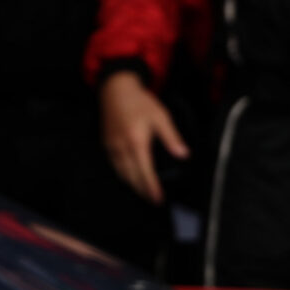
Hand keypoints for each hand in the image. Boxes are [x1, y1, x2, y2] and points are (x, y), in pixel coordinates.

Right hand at [100, 70, 188, 205]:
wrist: (115, 89)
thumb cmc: (140, 102)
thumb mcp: (161, 116)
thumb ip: (172, 137)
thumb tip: (183, 155)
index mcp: (136, 142)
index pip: (145, 172)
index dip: (152, 187)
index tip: (158, 198)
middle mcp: (121, 148)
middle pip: (131, 177)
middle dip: (142, 190)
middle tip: (153, 200)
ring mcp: (111, 147)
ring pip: (121, 173)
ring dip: (132, 184)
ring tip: (143, 191)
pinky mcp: (106, 143)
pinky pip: (114, 165)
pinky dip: (123, 174)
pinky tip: (130, 176)